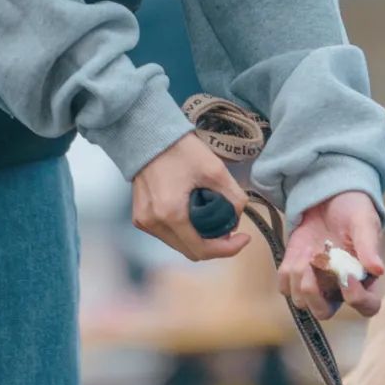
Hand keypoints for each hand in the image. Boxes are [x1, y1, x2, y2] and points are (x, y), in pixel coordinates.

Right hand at [132, 132, 250, 261]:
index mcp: (170, 214)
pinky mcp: (140, 217)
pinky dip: (185, 231)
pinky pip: (168, 234)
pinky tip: (196, 216)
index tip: (244, 238)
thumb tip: (237, 218)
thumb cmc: (180, 149)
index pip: (202, 250)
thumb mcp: (215, 170)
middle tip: (231, 229)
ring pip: (180, 244)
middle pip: (191, 251)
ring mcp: (144, 221)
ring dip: (200, 239)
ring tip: (214, 221)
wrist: (148, 133)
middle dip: (215, 245)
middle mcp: (153, 223)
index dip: (228, 249)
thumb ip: (233, 198)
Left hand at [279, 192, 383, 319]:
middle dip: (314, 295)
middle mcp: (339, 289)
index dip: (357, 299)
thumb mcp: (364, 223)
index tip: (347, 276)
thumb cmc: (353, 212)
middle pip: (324, 312)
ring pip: (300, 300)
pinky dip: (288, 272)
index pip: (367, 307)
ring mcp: (315, 284)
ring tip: (310, 250)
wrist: (329, 198)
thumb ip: (369, 246)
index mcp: (364, 280)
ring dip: (300, 276)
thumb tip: (378, 270)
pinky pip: (284, 287)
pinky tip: (300, 252)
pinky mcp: (294, 274)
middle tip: (315, 266)